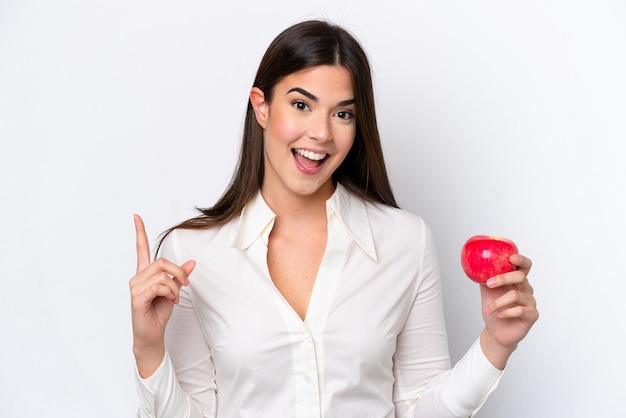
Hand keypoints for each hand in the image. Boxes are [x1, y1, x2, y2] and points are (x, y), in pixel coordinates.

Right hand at [129, 214, 194, 375]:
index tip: (136, 216)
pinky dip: (170, 293)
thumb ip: (180, 276)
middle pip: (161, 261)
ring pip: (162, 275)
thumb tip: (192, 263)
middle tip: (185, 284)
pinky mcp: (137, 297)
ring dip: (175, 287)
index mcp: (145, 274)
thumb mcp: (174, 291)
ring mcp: (135, 287)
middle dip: (178, 271)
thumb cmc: (159, 312)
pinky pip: (160, 286)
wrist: (152, 335)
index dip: (140, 232)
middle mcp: (137, 277)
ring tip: (174, 298)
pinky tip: (169, 302)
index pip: (141, 249)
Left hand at [479, 254, 538, 368]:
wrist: (496, 331)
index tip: (511, 258)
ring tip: (488, 309)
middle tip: (488, 283)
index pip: (524, 266)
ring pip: (515, 295)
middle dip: (503, 278)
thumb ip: (485, 278)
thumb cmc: (494, 309)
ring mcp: (530, 302)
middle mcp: (526, 289)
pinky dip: (506, 312)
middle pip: (520, 276)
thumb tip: (475, 265)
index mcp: (517, 281)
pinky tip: (498, 315)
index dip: (521, 260)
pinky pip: (520, 310)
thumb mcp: (487, 291)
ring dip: (497, 302)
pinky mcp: (532, 315)